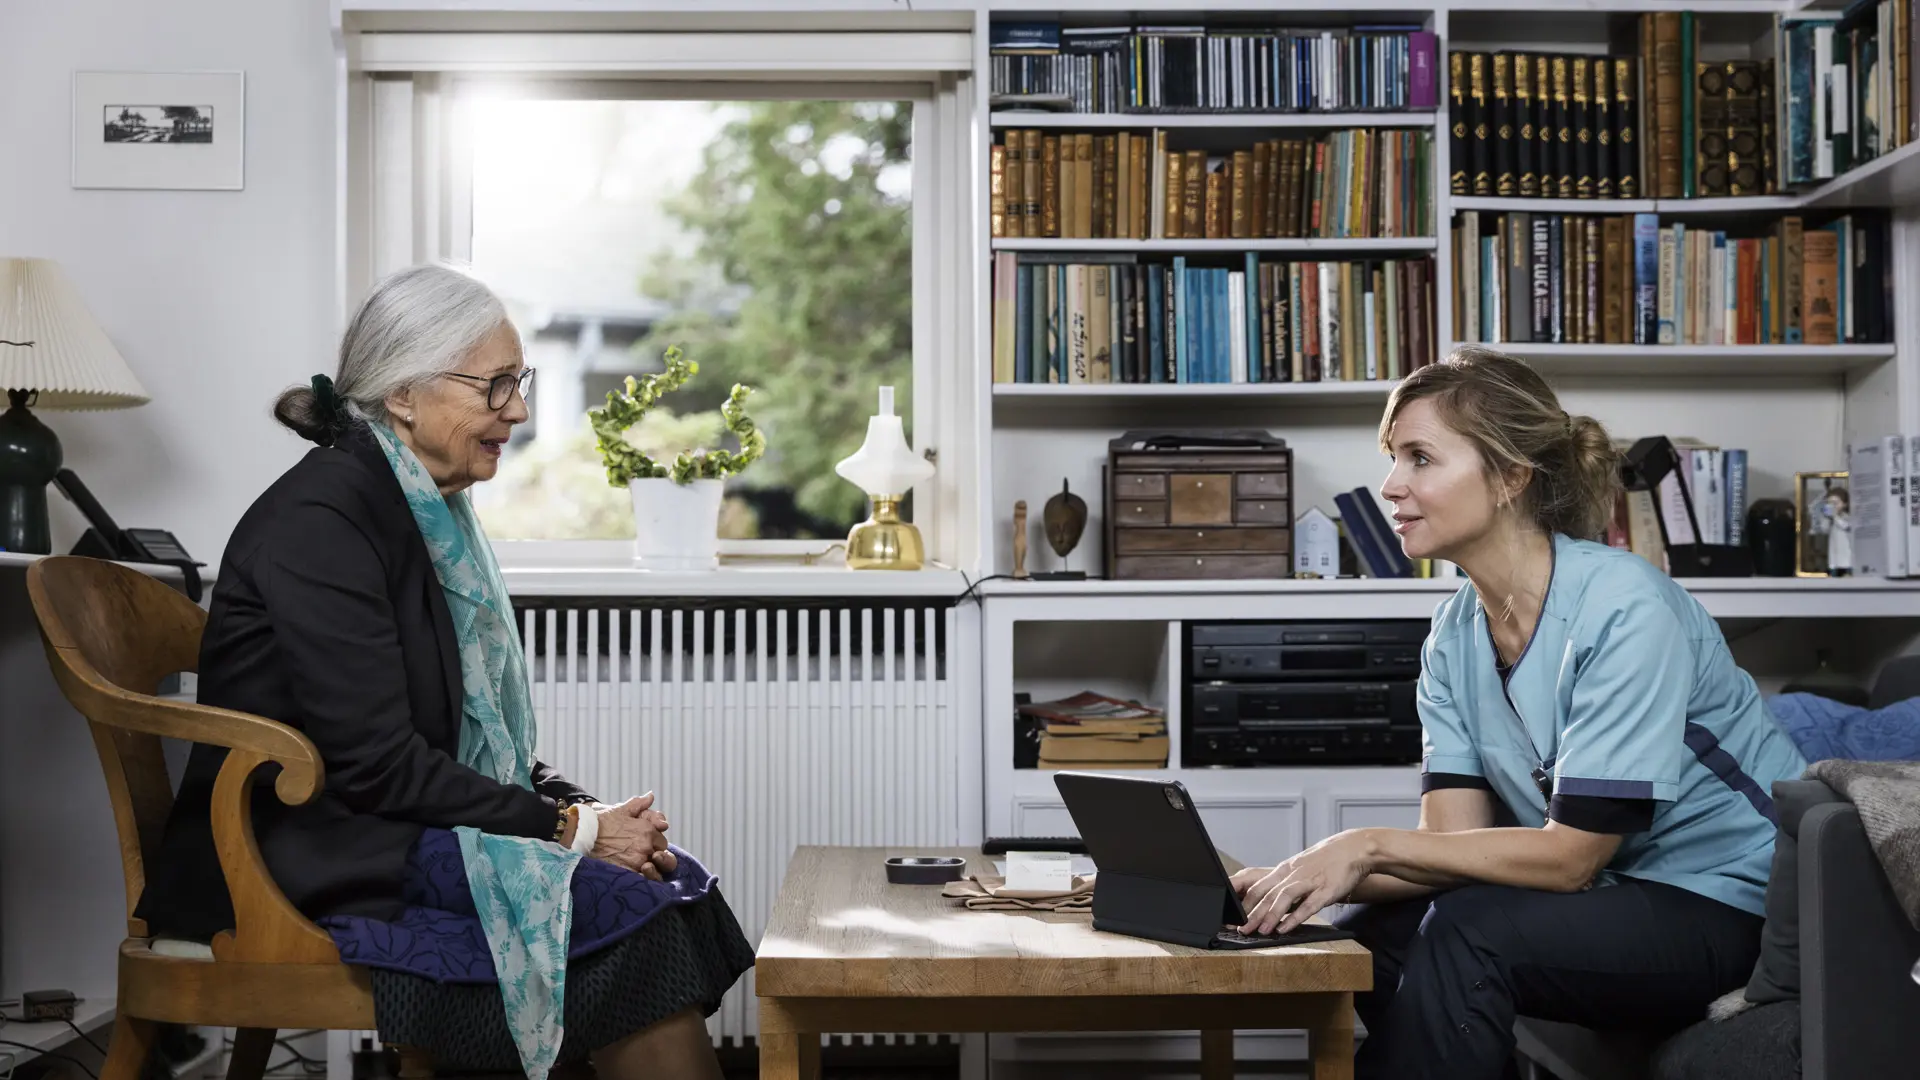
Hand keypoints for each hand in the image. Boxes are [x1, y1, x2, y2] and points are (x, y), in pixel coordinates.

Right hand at [591, 793, 677, 879]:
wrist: (582, 835)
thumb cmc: (601, 821)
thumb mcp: (621, 810)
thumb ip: (639, 804)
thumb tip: (651, 796)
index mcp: (648, 830)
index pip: (662, 842)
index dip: (655, 844)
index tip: (646, 845)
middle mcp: (646, 846)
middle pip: (661, 857)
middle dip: (655, 857)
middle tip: (644, 857)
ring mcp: (637, 861)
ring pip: (654, 871)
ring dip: (650, 871)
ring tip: (640, 868)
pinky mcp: (627, 873)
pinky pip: (642, 880)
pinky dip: (641, 879)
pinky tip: (633, 876)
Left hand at [1238, 830, 1373, 935]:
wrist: (1354, 849)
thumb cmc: (1325, 861)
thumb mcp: (1299, 868)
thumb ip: (1284, 883)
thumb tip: (1267, 900)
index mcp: (1284, 870)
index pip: (1256, 886)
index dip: (1243, 902)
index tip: (1232, 917)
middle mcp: (1292, 874)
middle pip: (1266, 893)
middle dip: (1251, 913)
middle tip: (1240, 929)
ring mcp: (1308, 881)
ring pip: (1284, 898)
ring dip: (1270, 915)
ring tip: (1259, 930)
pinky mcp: (1325, 890)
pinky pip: (1307, 905)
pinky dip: (1295, 918)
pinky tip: (1285, 929)